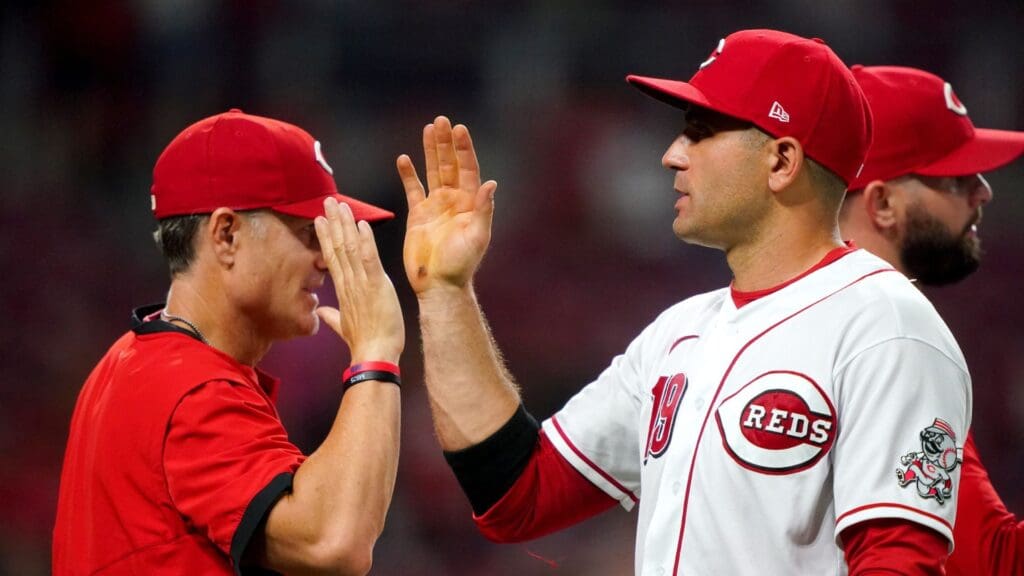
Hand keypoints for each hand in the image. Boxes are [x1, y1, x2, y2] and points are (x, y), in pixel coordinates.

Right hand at [314, 198, 404, 363]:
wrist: (374, 355)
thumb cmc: (364, 342)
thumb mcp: (344, 326)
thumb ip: (332, 316)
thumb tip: (320, 313)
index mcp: (343, 290)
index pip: (331, 258)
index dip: (326, 237)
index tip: (321, 220)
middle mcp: (348, 282)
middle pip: (338, 247)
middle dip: (333, 223)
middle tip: (328, 202)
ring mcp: (360, 283)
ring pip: (350, 248)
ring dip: (346, 225)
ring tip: (341, 206)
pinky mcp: (375, 285)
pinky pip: (369, 258)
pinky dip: (366, 241)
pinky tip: (362, 224)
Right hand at [397, 116, 497, 294]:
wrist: (438, 285)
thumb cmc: (461, 265)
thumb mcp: (477, 237)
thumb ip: (484, 210)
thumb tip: (491, 184)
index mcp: (470, 203)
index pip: (468, 169)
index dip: (464, 149)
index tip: (460, 129)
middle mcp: (454, 201)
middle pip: (450, 165)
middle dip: (446, 143)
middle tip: (442, 120)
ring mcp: (436, 206)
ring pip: (433, 171)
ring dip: (430, 151)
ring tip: (429, 128)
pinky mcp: (418, 215)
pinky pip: (413, 190)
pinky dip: (409, 175)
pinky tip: (404, 159)